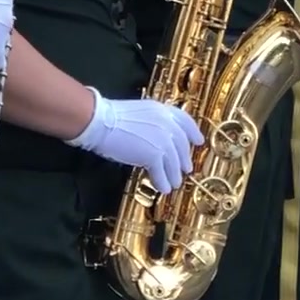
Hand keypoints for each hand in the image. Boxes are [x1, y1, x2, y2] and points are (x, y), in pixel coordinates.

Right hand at [67, 89, 204, 194]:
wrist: (101, 121)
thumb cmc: (111, 117)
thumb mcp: (139, 113)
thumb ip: (152, 123)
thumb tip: (155, 138)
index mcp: (162, 111)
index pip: (185, 121)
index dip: (193, 132)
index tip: (199, 141)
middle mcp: (166, 124)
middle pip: (181, 145)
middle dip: (184, 159)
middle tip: (186, 169)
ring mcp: (162, 140)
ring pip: (173, 161)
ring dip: (174, 175)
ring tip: (174, 184)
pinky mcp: (153, 154)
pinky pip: (161, 172)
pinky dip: (162, 182)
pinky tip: (162, 188)